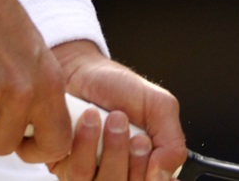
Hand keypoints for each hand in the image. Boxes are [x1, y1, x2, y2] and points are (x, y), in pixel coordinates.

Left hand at [47, 41, 185, 180]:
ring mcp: (92, 172)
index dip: (152, 173)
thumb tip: (164, 174)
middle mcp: (120, 172)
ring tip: (112, 119)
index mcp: (146, 164)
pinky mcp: (65, 165)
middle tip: (132, 131)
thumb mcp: (159, 106)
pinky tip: (87, 120)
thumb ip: (173, 143)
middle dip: (133, 159)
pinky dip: (85, 145)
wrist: (81, 69)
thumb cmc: (118, 87)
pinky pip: (77, 172)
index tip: (146, 143)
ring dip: (112, 150)